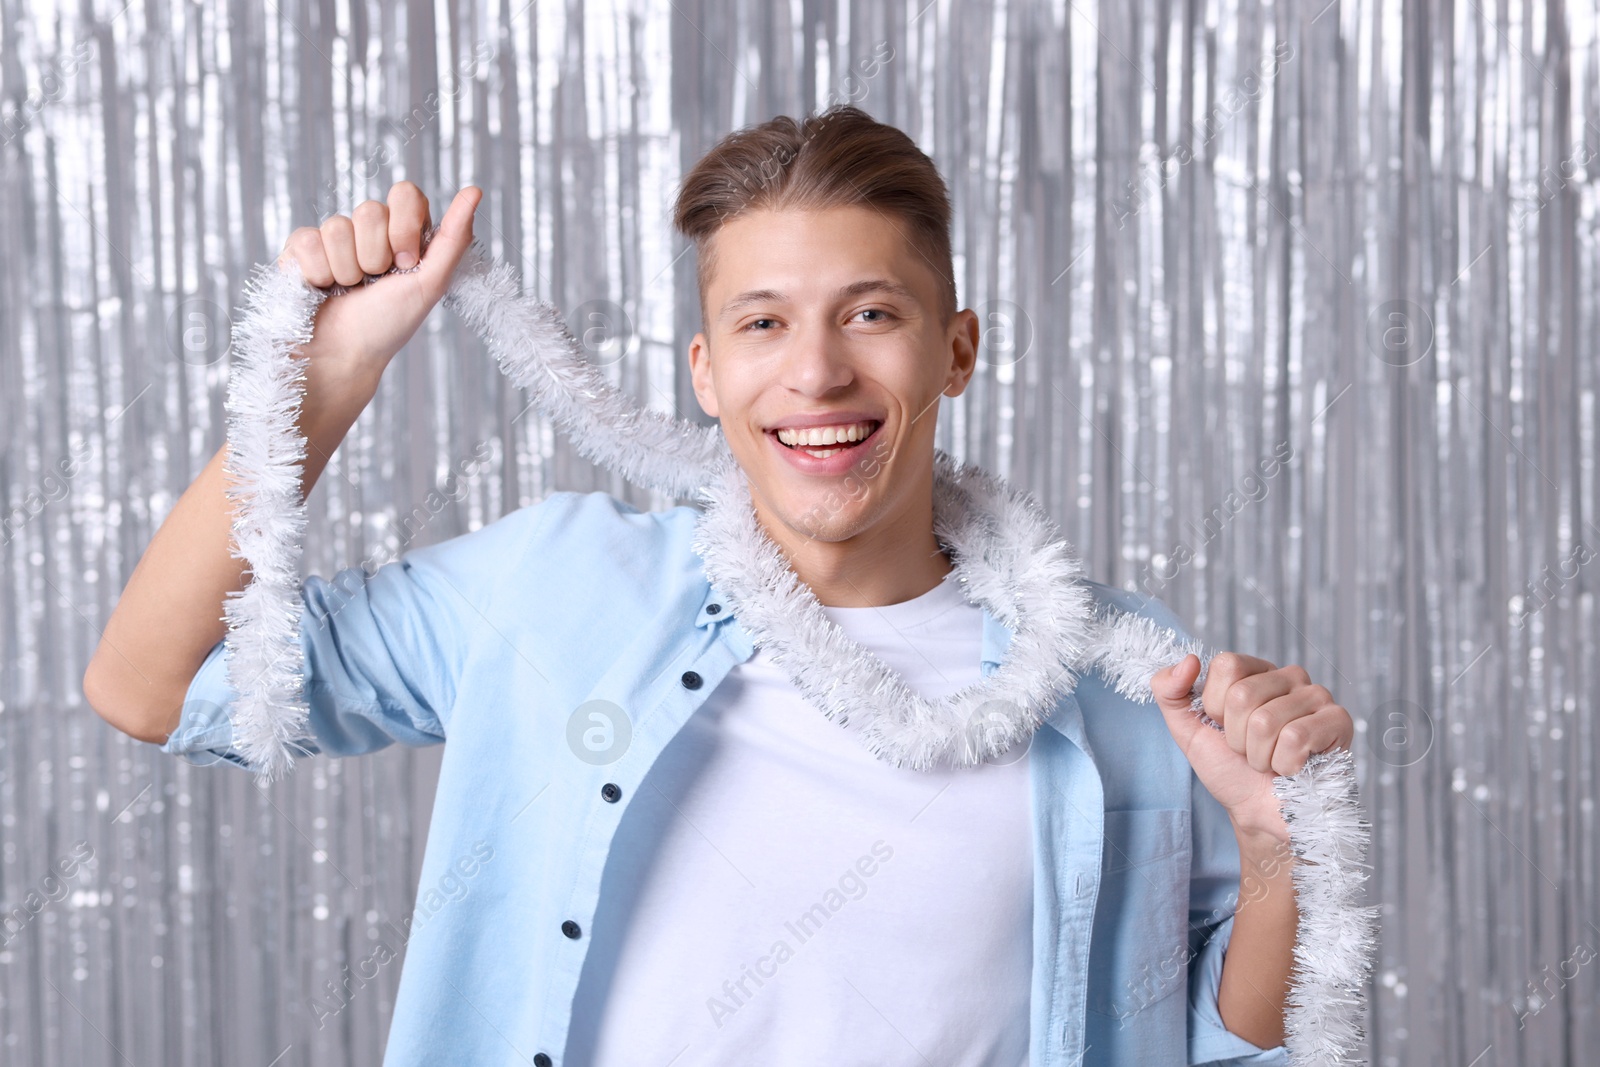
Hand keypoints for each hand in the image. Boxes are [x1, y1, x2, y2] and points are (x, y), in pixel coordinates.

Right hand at [276, 181, 481, 373]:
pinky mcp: (300, 248)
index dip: (404, 227)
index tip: (406, 262)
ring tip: (348, 291)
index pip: (405, 194)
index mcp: (402, 233)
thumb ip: (454, 237)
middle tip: (375, 283)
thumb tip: (475, 190)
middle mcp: (368, 231)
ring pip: (337, 226)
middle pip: (370, 210)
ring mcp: (333, 237)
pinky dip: (319, 273)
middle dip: (375, 256)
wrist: (343, 356)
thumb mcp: (431, 282)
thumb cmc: (388, 324)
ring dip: (347, 270)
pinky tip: (322, 289)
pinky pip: (307, 239)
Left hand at [1150, 652, 1353, 843]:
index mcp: (1254, 671)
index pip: (1226, 665)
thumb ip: (1170, 691)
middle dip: (1237, 738)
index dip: (1216, 706)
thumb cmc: (1229, 769)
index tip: (1225, 728)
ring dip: (1259, 756)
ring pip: (1266, 721)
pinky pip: (1296, 737)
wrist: (1259, 812)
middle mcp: (1289, 676)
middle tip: (1250, 752)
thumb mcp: (1188, 730)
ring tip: (1271, 761)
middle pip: (1244, 696)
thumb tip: (1189, 659)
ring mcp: (1318, 696)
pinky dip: (1284, 764)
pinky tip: (1293, 768)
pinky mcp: (1339, 721)